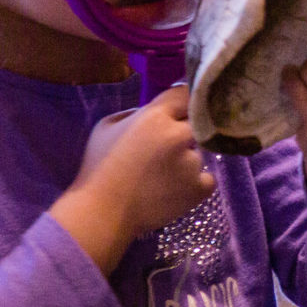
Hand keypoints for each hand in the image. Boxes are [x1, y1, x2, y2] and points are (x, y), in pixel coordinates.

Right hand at [51, 86, 215, 272]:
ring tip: (161, 177)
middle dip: (183, 131)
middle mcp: (179, 136)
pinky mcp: (200, 189)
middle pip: (196, 122)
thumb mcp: (107, 126)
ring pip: (199, 152)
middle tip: (165, 148)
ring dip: (186, 159)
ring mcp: (193, 163)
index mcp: (155, 117)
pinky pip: (207, 178)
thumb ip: (136, 112)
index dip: (180, 104)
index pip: (185, 93)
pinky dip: (195, 182)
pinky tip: (175, 189)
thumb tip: (157, 111)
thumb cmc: (99, 168)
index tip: (175, 112)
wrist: (103, 213)